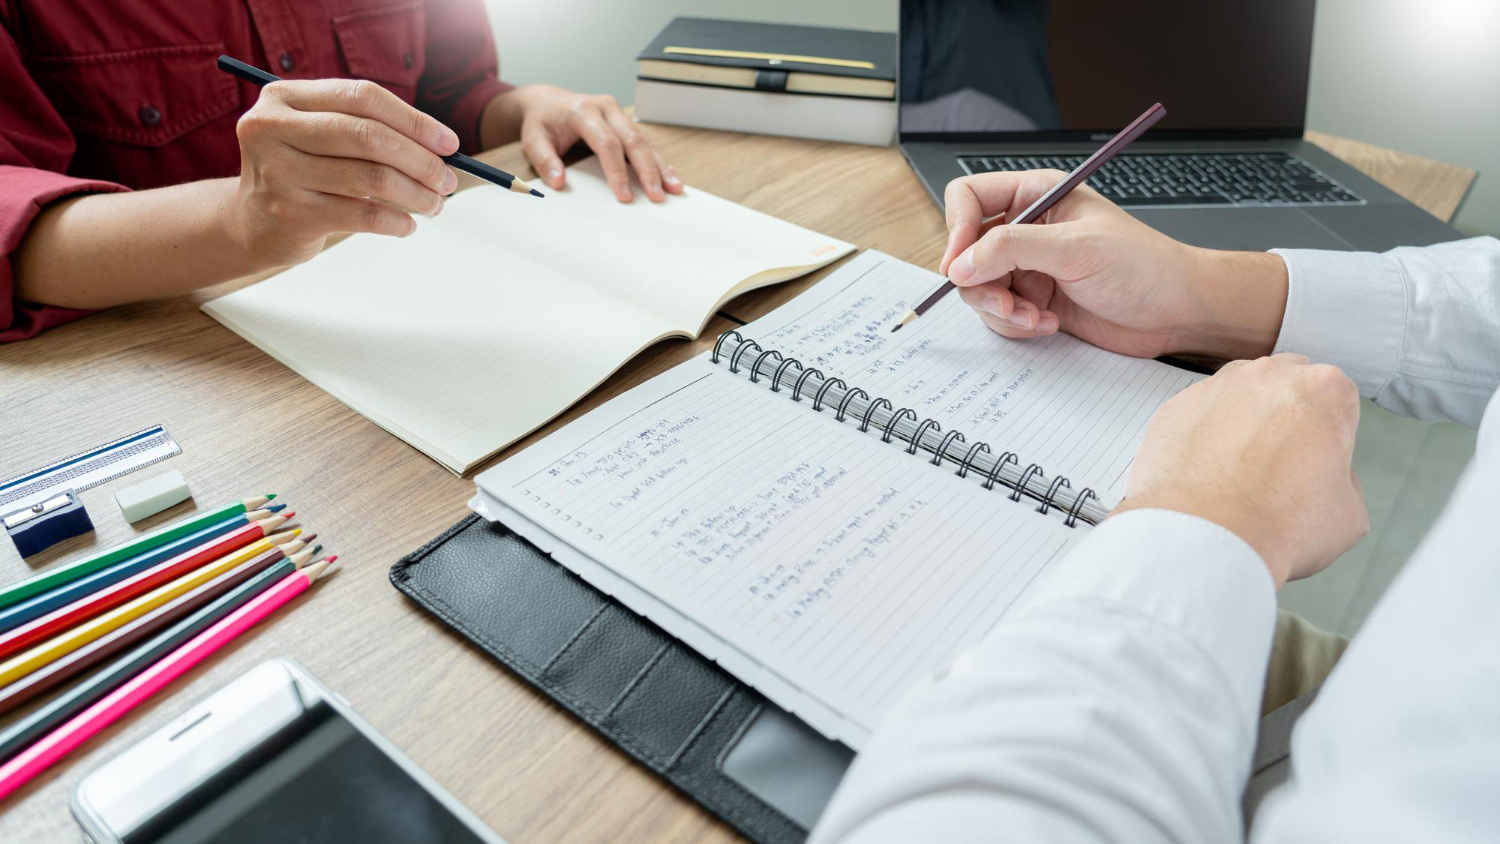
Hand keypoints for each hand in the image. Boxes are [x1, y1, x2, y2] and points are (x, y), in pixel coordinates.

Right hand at [229, 79, 458, 266]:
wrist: (250, 223)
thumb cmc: (301, 173)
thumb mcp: (318, 137)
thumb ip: (365, 129)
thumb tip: (441, 146)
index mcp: (283, 97)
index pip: (363, 97)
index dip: (413, 120)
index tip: (449, 143)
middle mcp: (273, 128)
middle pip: (368, 136)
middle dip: (421, 160)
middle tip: (448, 180)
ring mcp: (279, 172)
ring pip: (371, 178)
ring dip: (416, 194)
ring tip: (434, 204)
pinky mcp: (292, 213)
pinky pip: (364, 215)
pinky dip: (396, 221)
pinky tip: (407, 225)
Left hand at [508, 84, 683, 202]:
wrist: (548, 101)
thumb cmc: (542, 123)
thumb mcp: (533, 140)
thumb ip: (544, 160)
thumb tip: (559, 182)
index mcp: (583, 110)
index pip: (607, 143)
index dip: (618, 171)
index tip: (625, 195)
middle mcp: (605, 108)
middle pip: (633, 140)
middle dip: (647, 170)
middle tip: (657, 196)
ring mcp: (618, 113)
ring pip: (644, 140)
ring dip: (660, 166)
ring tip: (674, 189)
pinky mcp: (625, 122)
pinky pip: (645, 141)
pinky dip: (658, 160)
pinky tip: (670, 176)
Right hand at [939, 171, 1288, 359]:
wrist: (1176, 312)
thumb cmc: (1144, 266)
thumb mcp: (1076, 248)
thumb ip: (1013, 249)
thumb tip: (962, 262)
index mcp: (1036, 196)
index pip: (969, 197)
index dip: (957, 228)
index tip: (961, 263)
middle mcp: (1026, 229)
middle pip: (966, 250)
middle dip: (980, 281)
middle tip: (1005, 301)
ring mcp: (1028, 268)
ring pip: (978, 287)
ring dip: (1000, 309)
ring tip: (1033, 316)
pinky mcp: (1033, 301)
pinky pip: (999, 315)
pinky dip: (1016, 325)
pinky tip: (1048, 324)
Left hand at [1115, 354, 1367, 585]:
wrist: (1204, 537)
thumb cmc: (1276, 525)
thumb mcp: (1348, 514)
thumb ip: (1343, 479)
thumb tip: (1322, 476)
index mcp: (1325, 390)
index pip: (1335, 404)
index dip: (1328, 438)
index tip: (1317, 463)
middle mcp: (1269, 375)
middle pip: (1286, 390)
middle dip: (1286, 420)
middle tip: (1279, 467)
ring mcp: (1217, 386)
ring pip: (1240, 398)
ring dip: (1243, 425)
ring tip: (1239, 473)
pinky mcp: (1177, 405)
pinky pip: (1199, 416)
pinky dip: (1204, 438)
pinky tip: (1206, 473)